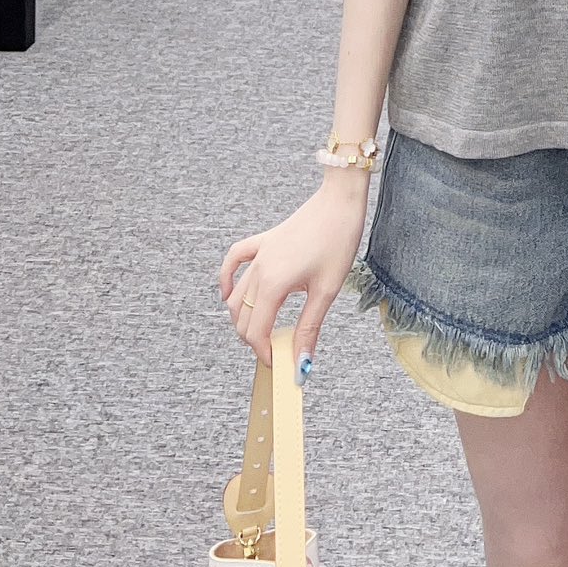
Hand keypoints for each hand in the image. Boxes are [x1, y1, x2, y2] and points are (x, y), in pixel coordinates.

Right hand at [219, 180, 368, 371]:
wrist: (340, 202)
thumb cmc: (337, 242)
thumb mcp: (326, 290)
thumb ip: (309, 328)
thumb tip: (302, 362)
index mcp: (273, 284)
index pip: (255, 331)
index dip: (264, 353)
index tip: (279, 364)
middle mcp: (259, 269)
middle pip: (242, 317)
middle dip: (254, 339)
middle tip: (275, 351)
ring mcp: (259, 253)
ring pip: (236, 294)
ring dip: (243, 317)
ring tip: (263, 331)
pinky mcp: (264, 241)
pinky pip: (235, 260)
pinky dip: (228, 279)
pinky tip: (229, 293)